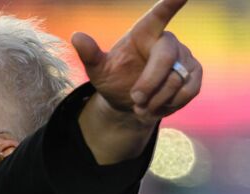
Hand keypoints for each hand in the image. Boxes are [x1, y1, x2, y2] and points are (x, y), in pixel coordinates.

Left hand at [71, 0, 201, 123]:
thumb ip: (89, 54)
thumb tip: (76, 36)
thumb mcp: (97, 69)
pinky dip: (170, 104)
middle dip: (149, 83)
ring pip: (176, 80)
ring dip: (155, 99)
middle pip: (165, 59)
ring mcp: (184, 56)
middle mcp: (167, 41)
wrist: (129, 103)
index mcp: (143, 33)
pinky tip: (155, 107)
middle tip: (134, 99)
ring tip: (140, 106)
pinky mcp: (194, 74)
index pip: (158, 16)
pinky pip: (188, 91)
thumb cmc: (114, 79)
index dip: (169, 4)